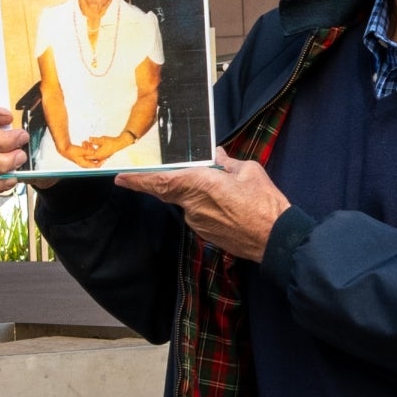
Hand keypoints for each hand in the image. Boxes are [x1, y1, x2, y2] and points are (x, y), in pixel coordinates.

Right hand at [0, 88, 55, 190]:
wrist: (47, 154)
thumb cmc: (40, 126)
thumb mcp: (41, 109)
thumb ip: (40, 100)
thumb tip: (49, 95)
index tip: (8, 117)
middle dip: (2, 140)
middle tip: (23, 140)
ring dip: (0, 161)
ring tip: (21, 159)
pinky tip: (12, 178)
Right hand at [60, 142, 103, 167]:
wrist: (65, 150)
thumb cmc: (71, 151)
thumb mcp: (81, 151)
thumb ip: (88, 152)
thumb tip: (95, 152)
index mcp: (84, 164)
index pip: (95, 166)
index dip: (101, 162)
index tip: (105, 159)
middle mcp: (84, 163)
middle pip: (95, 162)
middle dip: (99, 158)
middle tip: (104, 154)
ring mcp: (83, 161)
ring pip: (92, 158)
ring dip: (94, 153)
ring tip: (96, 149)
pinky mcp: (82, 158)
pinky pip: (89, 156)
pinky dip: (91, 152)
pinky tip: (91, 147)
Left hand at [83, 133, 131, 164]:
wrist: (119, 143)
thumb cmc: (111, 142)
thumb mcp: (101, 139)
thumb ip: (94, 140)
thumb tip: (89, 139)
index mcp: (98, 155)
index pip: (87, 156)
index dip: (84, 150)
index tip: (82, 144)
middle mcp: (100, 157)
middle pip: (90, 156)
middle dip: (87, 149)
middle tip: (84, 143)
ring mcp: (102, 157)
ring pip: (93, 155)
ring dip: (90, 149)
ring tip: (89, 143)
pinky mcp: (105, 155)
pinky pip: (97, 154)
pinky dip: (94, 150)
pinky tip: (94, 144)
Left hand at [115, 148, 289, 261]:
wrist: (275, 239)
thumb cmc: (264, 203)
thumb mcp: (249, 171)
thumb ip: (227, 163)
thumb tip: (217, 157)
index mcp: (200, 185)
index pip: (161, 181)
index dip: (138, 179)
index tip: (120, 177)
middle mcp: (193, 206)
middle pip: (169, 191)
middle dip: (157, 183)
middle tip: (145, 175)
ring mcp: (199, 223)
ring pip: (187, 202)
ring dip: (194, 193)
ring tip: (219, 187)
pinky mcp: (207, 234)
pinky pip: (199, 214)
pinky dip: (205, 205)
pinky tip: (224, 203)